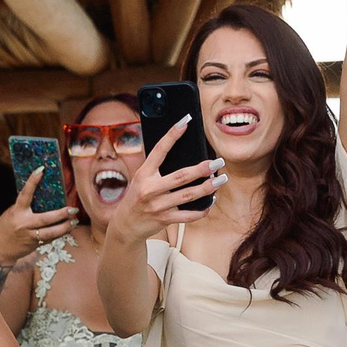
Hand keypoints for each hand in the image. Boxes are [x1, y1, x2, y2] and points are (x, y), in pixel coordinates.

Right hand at [0, 168, 78, 269]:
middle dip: (61, 214)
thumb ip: (24, 207)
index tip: (41, 170)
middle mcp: (24, 224)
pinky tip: (68, 229)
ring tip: (75, 221)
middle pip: (46, 219)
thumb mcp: (11, 213)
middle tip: (73, 209)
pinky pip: (50, 239)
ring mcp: (30, 236)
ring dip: (65, 227)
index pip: (25, 194)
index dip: (32, 181)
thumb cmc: (5, 228)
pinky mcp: (35, 245)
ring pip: (51, 233)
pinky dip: (60, 234)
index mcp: (16, 212)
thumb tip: (40, 195)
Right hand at [105, 118, 222, 243]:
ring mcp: (157, 206)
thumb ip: (157, 168)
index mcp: (143, 174)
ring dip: (207, 187)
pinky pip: (188, 216)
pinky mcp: (164, 220)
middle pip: (180, 176)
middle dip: (201, 169)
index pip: (159, 150)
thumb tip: (184, 154)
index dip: (172, 135)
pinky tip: (211, 201)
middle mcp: (149, 189)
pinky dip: (202, 209)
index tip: (185, 122)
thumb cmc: (137, 196)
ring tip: (221, 179)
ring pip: (188, 196)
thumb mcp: (141, 179)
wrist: (125, 225)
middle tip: (218, 162)